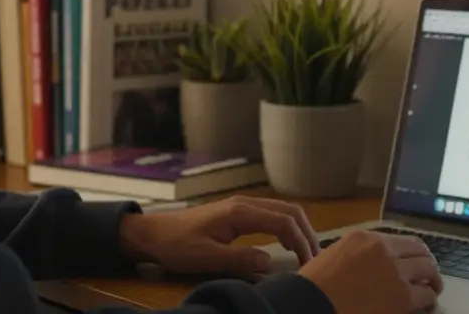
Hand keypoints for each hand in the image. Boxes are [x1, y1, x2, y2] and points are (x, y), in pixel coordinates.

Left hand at [117, 195, 320, 276]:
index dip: (301, 243)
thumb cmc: (176, 246)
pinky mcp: (237, 212)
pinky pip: (271, 214)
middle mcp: (244, 204)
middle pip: (289, 211)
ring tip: (307, 253)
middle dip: (307, 233)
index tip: (309, 265)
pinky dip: (286, 226)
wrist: (152, 233)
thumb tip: (270, 261)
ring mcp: (241, 206)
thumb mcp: (206, 258)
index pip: (283, 222)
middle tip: (316, 259)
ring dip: (299, 228)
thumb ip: (239, 259)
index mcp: (239, 213)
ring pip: (282, 210)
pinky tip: (287, 243)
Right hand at [298, 230, 442, 313]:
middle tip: (428, 277)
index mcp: (366, 238)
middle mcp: (384, 250)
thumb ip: (360, 253)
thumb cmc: (315, 285)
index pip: (403, 240)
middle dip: (427, 264)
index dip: (414, 252)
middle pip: (421, 252)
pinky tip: (425, 304)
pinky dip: (428, 300)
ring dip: (432, 281)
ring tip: (431, 290)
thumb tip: (377, 264)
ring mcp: (395, 273)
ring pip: (429, 271)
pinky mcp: (402, 297)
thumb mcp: (336, 254)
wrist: (311, 303)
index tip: (415, 262)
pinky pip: (427, 296)